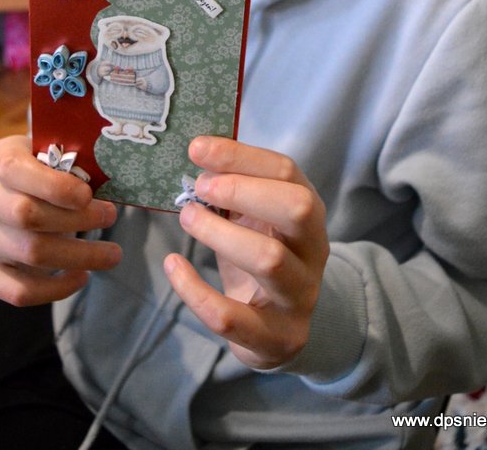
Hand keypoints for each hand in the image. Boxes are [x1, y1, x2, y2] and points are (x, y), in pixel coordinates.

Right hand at [0, 135, 120, 306]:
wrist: (16, 190)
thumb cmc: (48, 169)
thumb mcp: (58, 153)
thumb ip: (74, 164)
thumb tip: (107, 183)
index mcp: (0, 157)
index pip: (16, 170)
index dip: (53, 186)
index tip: (87, 195)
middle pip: (25, 215)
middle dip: (76, 219)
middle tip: (110, 217)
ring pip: (28, 253)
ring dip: (78, 256)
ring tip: (111, 254)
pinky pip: (16, 290)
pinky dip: (55, 289)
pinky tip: (80, 276)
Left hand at [164, 136, 328, 369]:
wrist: (281, 332)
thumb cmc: (261, 257)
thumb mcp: (255, 219)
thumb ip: (235, 189)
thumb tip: (199, 154)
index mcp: (309, 213)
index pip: (286, 172)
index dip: (241, 156)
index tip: (198, 149)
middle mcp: (313, 251)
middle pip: (297, 208)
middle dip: (243, 190)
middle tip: (200, 187)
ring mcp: (299, 297)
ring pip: (269, 259)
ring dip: (219, 233)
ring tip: (187, 217)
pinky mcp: (275, 338)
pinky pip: (230, 316)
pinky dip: (194, 289)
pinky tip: (173, 266)